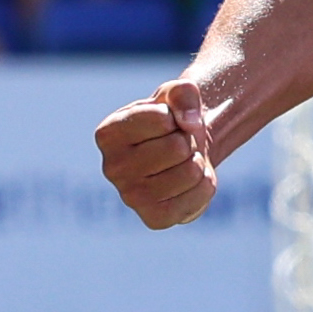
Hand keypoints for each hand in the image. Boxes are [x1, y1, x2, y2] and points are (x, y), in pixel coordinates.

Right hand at [96, 79, 217, 228]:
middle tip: (178, 145)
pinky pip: (197, 198)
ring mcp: (131, 197)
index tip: (168, 123)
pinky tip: (191, 181)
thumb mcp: (177, 93)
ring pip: (190, 172)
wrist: (185, 150)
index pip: (162, 119)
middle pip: (177, 148)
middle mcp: (112, 168)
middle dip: (188, 141)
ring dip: (197, 162)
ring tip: (184, 161)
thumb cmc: (174, 120)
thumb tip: (189, 124)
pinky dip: (205, 184)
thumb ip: (183, 93)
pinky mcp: (154, 219)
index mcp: (108, 134)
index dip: (176, 116)